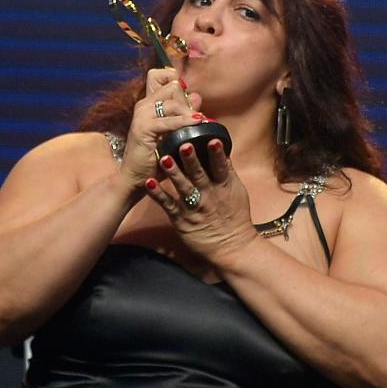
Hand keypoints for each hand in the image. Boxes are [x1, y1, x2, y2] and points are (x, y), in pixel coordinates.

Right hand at [120, 68, 202, 190]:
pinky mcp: (143, 128)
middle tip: (196, 116)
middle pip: (171, 86)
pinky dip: (184, 122)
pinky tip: (198, 122)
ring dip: (188, 112)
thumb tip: (196, 96)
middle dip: (186, 99)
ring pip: (172, 102)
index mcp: (149, 103)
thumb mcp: (172, 132)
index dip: (177, 82)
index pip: (161, 75)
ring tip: (200, 121)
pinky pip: (169, 121)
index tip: (188, 97)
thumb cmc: (155, 157)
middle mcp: (144, 105)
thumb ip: (182, 113)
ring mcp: (142, 115)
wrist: (137, 178)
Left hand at [144, 140, 258, 269]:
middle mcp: (208, 196)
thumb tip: (223, 151)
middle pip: (199, 175)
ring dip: (173, 173)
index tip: (212, 139)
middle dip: (191, 159)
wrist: (231, 248)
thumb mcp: (237, 192)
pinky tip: (149, 183)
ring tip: (164, 158)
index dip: (216, 154)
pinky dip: (158, 194)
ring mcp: (194, 208)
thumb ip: (228, 172)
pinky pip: (168, 205)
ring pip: (182, 188)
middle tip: (184, 143)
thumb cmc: (236, 218)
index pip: (220, 167)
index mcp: (223, 188)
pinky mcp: (181, 220)